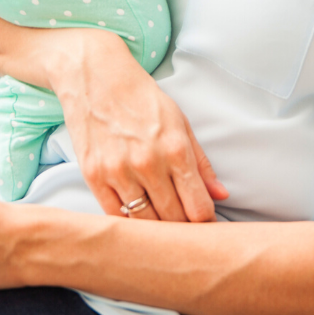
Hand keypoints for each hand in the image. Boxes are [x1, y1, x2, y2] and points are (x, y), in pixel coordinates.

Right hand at [0, 0, 227, 222]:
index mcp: (175, 149)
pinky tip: (136, 225)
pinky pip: (114, 216)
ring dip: (156, 234)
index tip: (209, 233)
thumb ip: (200, 162)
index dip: (207, 226)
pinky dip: (127, 225)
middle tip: (189, 241)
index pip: (198, 209)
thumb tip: (221, 195)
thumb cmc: (141, 96)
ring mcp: (117, 171)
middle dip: (184, 234)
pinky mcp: (92, 175)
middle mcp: (147, 163)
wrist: (93, 74)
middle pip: (173, 222)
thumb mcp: (179, 120)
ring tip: (164, 238)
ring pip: (144, 225)